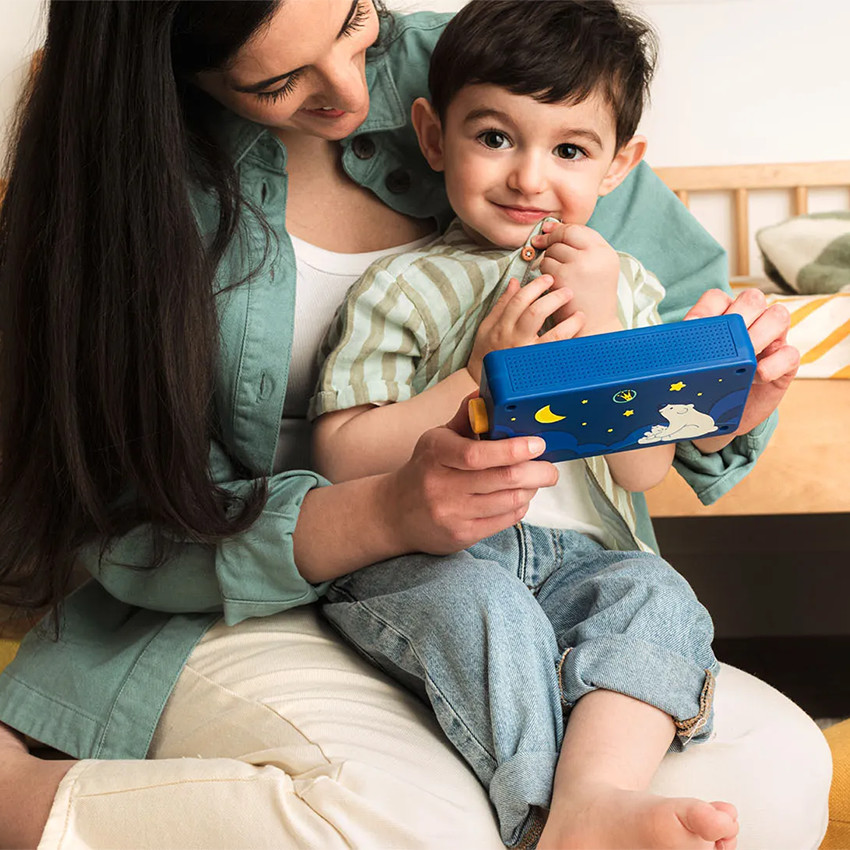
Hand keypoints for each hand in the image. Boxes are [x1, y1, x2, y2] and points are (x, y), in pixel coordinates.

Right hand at [384, 395, 557, 553]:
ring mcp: (451, 513)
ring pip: (508, 500)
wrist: (395, 512)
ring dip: (530, 489)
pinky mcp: (461, 535)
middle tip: (550, 468)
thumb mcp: (437, 440)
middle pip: (502, 478)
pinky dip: (519, 506)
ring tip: (534, 481)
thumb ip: (465, 420)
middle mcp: (441, 485)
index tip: (537, 444)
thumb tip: (486, 395)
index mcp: (436, 454)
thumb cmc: (425, 469)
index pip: (476, 454)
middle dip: (536, 472)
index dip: (512, 449)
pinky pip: (504, 520)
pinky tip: (518, 497)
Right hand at [467, 274, 584, 381]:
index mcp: (502, 326)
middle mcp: (515, 340)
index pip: (519, 301)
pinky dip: (570, 344)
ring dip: (569, 322)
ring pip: (553, 335)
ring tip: (579, 314)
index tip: (547, 279)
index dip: (535, 286)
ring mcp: (528, 355)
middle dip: (554, 298)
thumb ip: (502, 304)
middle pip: (537, 313)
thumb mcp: (488, 325)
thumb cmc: (486, 351)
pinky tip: (579, 337)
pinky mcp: (539, 367)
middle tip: (567, 291)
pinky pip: (558, 354)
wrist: (483, 381)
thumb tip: (515, 282)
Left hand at [531, 221, 621, 334]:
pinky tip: (553, 285)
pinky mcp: (565, 276)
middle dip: (550, 239)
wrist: (594, 326)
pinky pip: (545, 264)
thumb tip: (549, 227)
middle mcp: (596, 255)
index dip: (561, 228)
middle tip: (540, 245)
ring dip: (548, 260)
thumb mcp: (596, 268)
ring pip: (553, 249)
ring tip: (558, 275)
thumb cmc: (590, 298)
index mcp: (606, 252)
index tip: (547, 230)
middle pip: (565, 234)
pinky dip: (544, 274)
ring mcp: (580, 265)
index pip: (580, 228)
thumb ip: (580, 248)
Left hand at [686, 288, 799, 449]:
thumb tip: (670, 349)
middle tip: (727, 344)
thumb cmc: (704, 387)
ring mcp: (770, 341)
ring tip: (745, 360)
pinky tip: (757, 376)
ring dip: (759, 335)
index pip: (717, 297)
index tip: (694, 330)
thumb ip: (685, 353)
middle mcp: (749, 322)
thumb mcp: (691, 369)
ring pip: (778, 316)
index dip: (706, 311)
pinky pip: (791, 353)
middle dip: (740, 318)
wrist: (719, 421)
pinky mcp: (785, 364)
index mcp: (721, 317)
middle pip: (752, 298)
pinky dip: (774, 364)